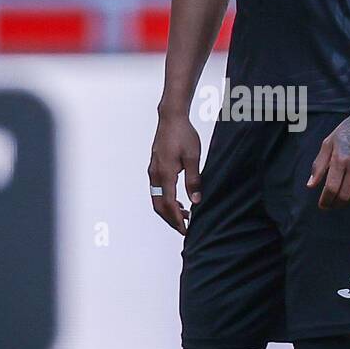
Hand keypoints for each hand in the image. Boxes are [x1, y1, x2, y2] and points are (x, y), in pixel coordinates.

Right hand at [148, 112, 201, 233]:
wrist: (171, 118)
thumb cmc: (183, 135)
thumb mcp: (193, 157)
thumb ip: (194, 180)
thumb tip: (196, 201)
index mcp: (165, 174)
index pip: (169, 204)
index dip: (177, 219)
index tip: (186, 230)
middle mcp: (155, 174)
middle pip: (159, 206)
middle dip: (171, 219)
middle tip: (185, 228)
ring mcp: (153, 171)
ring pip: (157, 199)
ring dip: (169, 210)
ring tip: (185, 215)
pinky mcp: (155, 168)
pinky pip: (157, 190)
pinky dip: (166, 200)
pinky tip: (179, 201)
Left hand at [307, 104, 349, 208]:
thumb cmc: (348, 131)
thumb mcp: (329, 143)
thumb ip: (319, 165)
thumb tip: (310, 185)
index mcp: (340, 158)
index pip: (332, 188)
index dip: (326, 201)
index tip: (323, 205)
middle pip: (345, 196)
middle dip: (336, 203)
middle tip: (332, 204)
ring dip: (349, 200)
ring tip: (344, 195)